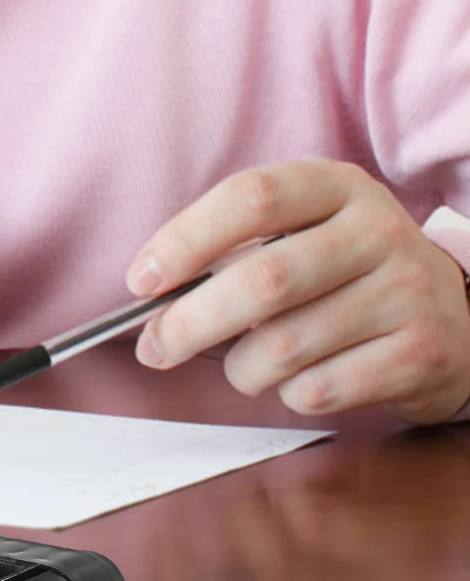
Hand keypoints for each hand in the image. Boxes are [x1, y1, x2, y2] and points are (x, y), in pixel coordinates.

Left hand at [127, 161, 469, 422]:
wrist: (457, 317)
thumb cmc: (349, 271)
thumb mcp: (305, 230)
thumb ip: (236, 246)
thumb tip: (153, 290)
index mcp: (336, 186)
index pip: (250, 198)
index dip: (185, 239)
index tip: (142, 279)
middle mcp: (377, 231)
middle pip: (261, 279)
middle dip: (189, 322)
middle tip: (155, 346)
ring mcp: (406, 292)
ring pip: (283, 345)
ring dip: (240, 367)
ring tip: (241, 365)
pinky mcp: (421, 353)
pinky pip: (319, 388)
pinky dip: (287, 394)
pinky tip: (296, 380)